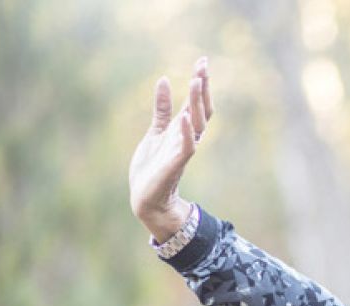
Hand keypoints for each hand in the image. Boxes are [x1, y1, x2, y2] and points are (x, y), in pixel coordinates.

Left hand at [129, 57, 213, 241]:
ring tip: (195, 81)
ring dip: (197, 103)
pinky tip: (184, 117)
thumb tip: (165, 80)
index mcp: (182, 131)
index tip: (202, 61)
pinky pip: (186, 147)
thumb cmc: (152, 168)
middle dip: (202, 88)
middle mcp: (186, 139)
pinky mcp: (174, 165)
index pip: (196, 103)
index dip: (200, 83)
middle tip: (203, 65)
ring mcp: (182, 151)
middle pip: (201, 110)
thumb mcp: (155, 132)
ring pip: (197, 124)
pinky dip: (186, 132)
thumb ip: (162, 109)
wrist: (147, 199)